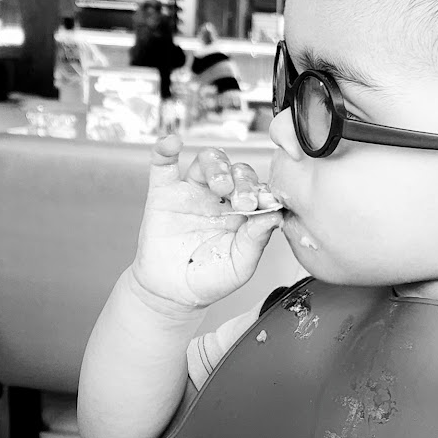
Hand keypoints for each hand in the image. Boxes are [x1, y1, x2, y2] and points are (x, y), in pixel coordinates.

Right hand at [129, 133, 284, 313]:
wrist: (173, 294)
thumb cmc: (209, 280)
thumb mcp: (240, 265)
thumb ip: (256, 240)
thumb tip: (274, 215)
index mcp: (243, 212)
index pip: (258, 189)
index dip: (263, 192)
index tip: (266, 203)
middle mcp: (220, 198)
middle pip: (236, 170)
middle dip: (243, 181)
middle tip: (243, 201)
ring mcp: (192, 192)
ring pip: (208, 161)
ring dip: (217, 167)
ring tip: (220, 185)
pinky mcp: (164, 194)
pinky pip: (163, 165)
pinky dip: (165, 149)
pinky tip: (171, 143)